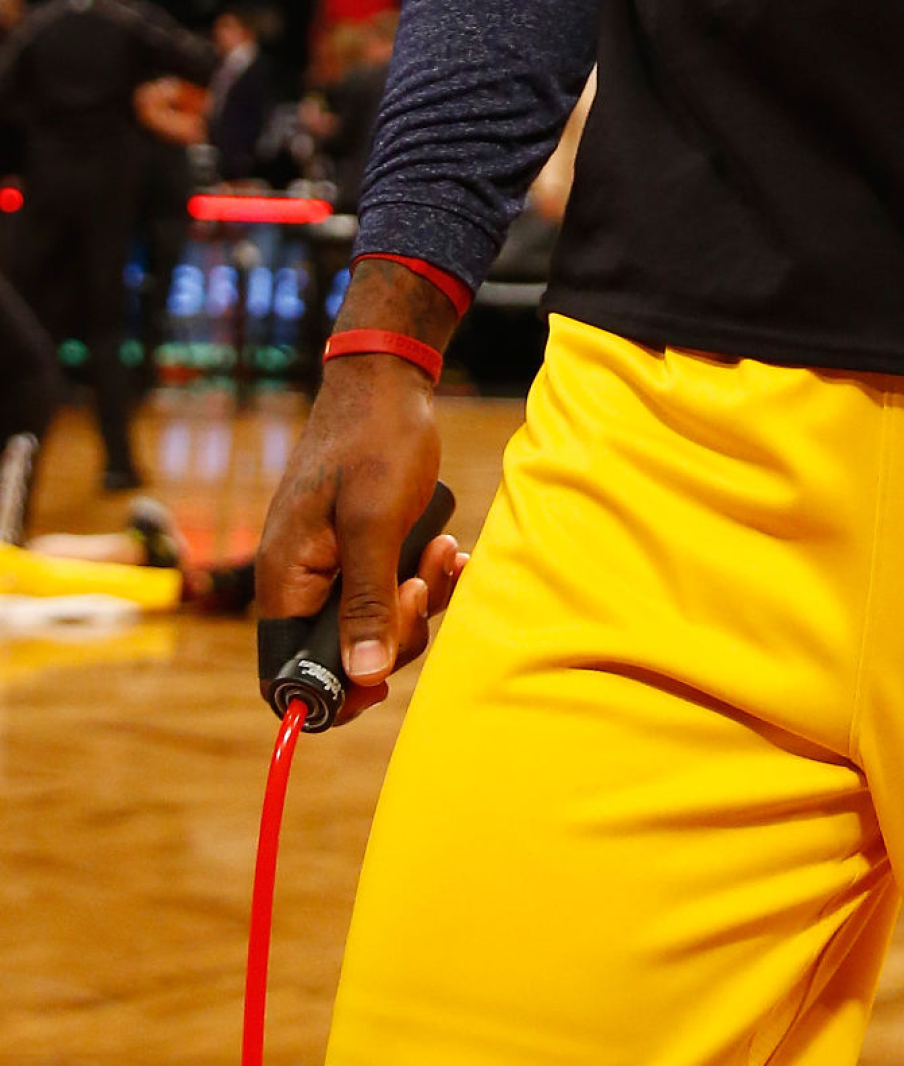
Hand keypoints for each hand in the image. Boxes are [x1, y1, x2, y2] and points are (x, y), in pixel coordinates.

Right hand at [255, 261, 466, 723]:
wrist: (391, 378)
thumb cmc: (376, 438)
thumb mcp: (375, 521)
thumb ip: (367, 600)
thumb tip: (364, 678)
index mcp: (286, 578)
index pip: (285, 673)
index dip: (331, 694)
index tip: (382, 683)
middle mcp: (303, 579)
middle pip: (343, 653)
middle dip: (395, 629)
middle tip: (422, 584)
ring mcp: (333, 564)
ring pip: (376, 622)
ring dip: (419, 597)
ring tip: (441, 549)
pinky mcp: (363, 548)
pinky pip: (393, 589)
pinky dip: (425, 577)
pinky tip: (448, 548)